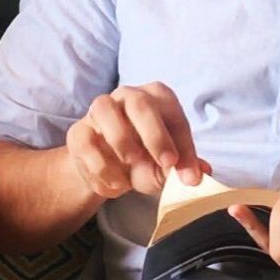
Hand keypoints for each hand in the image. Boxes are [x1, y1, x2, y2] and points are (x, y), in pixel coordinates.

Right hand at [66, 81, 209, 198]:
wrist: (106, 168)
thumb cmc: (144, 158)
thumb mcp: (166, 163)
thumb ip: (183, 167)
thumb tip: (200, 174)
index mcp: (157, 97)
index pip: (173, 113)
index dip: (183, 144)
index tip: (187, 172)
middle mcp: (128, 95)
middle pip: (140, 102)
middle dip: (155, 135)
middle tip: (166, 164)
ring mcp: (100, 109)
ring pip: (105, 109)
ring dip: (122, 140)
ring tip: (132, 170)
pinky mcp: (78, 131)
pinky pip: (86, 142)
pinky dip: (100, 167)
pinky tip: (115, 185)